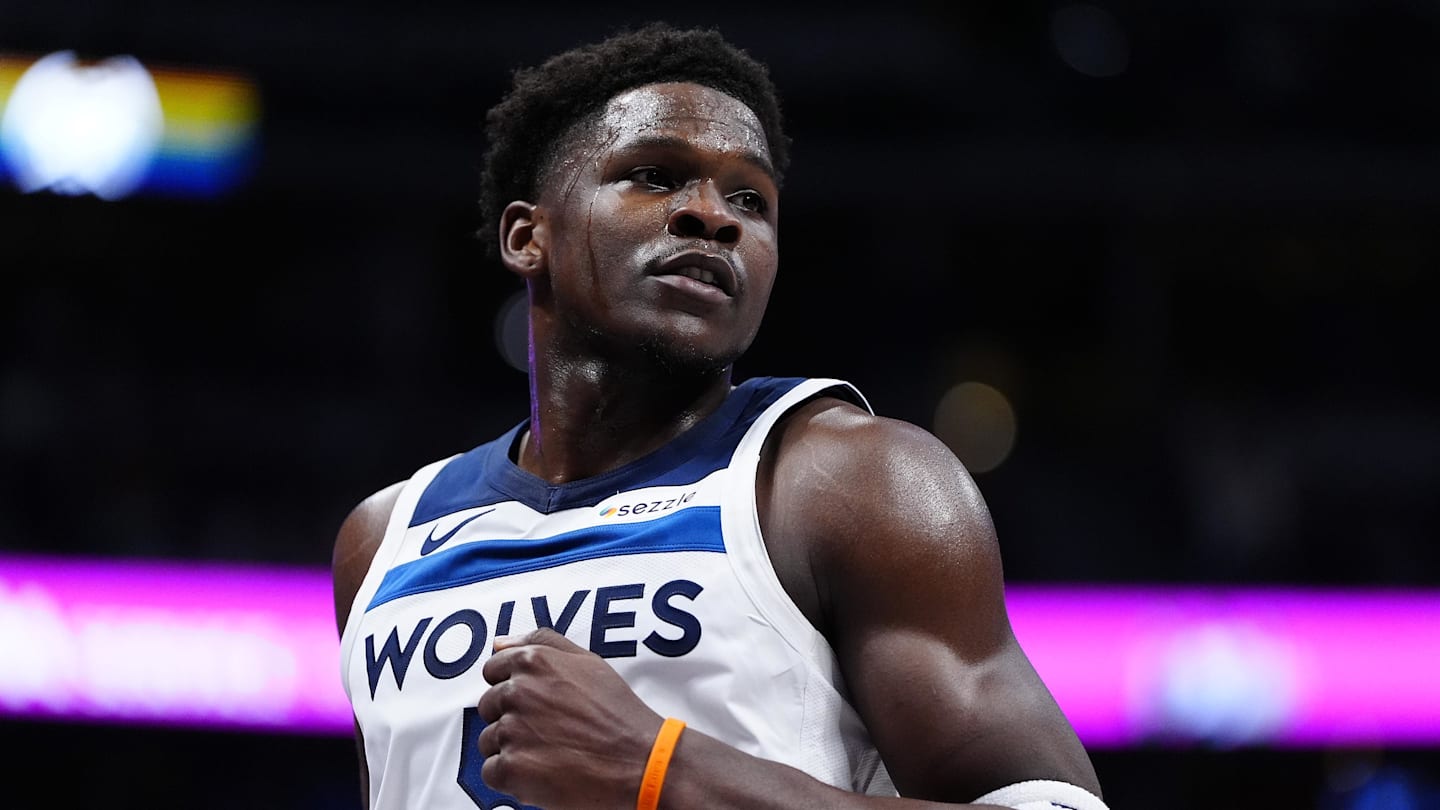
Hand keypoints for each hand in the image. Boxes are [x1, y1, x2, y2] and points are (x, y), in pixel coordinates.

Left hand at [477, 628, 665, 808]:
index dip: (510, 688)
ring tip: (549, 751)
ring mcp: (513, 729)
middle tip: (547, 730)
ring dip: (512, 749)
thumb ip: (542, 643)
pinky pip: (491, 771)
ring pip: (489, 740)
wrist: (639, 761)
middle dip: (511, 719)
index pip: (492, 669)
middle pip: (489, 706)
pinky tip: (541, 771)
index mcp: (534, 662)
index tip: (529, 703)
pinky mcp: (511, 767)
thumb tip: (500, 642)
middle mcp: (518, 691)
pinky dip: (511, 777)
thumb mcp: (587, 662)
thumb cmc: (617, 714)